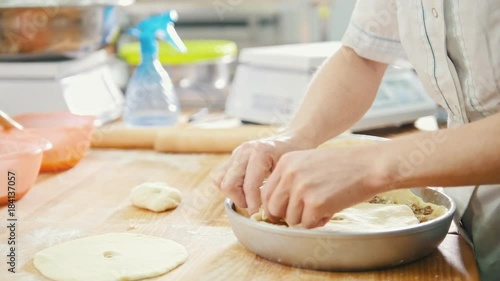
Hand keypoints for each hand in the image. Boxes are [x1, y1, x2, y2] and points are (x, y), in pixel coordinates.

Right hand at [212, 133, 312, 213]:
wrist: (290, 140)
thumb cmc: (293, 156)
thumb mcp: (290, 169)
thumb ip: (277, 186)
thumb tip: (268, 212)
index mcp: (259, 152)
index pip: (248, 185)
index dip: (252, 203)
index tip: (257, 213)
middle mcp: (244, 151)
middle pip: (227, 183)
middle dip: (239, 199)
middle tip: (252, 206)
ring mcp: (235, 153)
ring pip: (219, 180)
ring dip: (231, 193)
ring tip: (247, 198)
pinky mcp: (231, 158)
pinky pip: (220, 176)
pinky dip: (229, 187)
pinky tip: (244, 191)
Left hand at [261, 145, 389, 227]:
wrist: (371, 165)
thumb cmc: (343, 166)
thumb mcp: (308, 163)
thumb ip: (290, 180)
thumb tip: (274, 208)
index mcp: (286, 161)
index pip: (266, 193)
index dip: (276, 207)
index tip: (285, 212)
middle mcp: (289, 174)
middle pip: (274, 208)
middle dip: (288, 216)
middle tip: (304, 214)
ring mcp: (301, 189)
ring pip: (291, 219)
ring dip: (306, 219)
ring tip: (324, 207)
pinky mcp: (315, 203)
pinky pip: (307, 224)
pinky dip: (319, 222)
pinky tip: (331, 210)